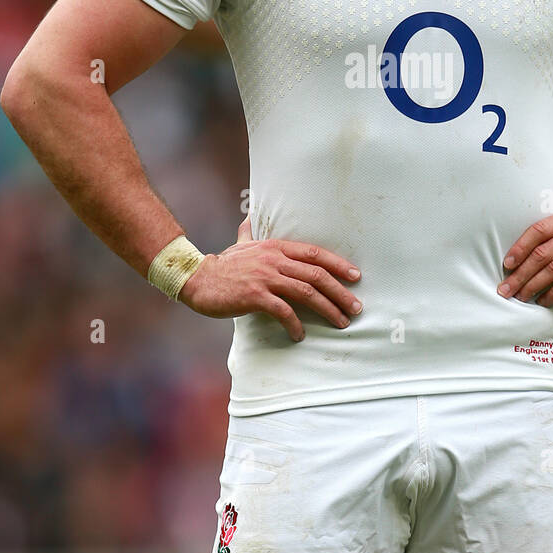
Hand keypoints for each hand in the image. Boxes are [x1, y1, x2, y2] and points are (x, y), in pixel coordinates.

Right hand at [179, 217, 362, 340]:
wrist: (196, 279)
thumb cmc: (221, 265)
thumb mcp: (240, 244)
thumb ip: (249, 232)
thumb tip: (249, 217)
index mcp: (276, 247)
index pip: (315, 253)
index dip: (338, 264)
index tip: (355, 276)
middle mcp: (274, 259)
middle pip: (317, 274)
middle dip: (340, 292)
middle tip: (356, 307)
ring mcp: (265, 277)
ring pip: (306, 292)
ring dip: (328, 309)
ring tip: (341, 322)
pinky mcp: (255, 296)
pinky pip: (283, 311)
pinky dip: (295, 324)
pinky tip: (300, 335)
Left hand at [499, 209, 552, 307]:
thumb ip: (547, 245)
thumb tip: (511, 266)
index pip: (538, 231)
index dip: (519, 248)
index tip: (506, 266)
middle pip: (543, 253)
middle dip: (522, 273)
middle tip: (506, 289)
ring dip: (534, 286)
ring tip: (522, 297)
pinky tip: (543, 301)